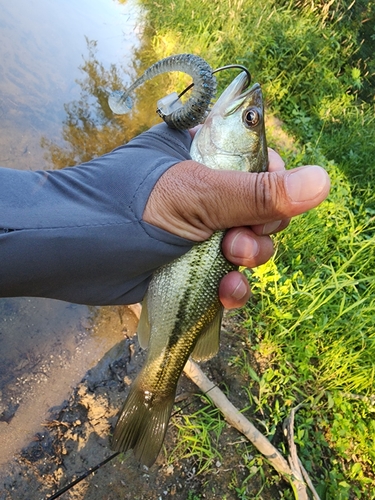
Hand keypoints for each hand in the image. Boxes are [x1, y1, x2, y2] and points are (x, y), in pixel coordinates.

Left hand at [143, 149, 329, 308]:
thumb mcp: (194, 196)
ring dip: (248, 261)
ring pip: (246, 245)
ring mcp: (196, 228)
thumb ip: (256, 193)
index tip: (270, 206)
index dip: (274, 186)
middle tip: (238, 243)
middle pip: (259, 208)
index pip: (259, 163)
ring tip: (231, 267)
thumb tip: (322, 181)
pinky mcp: (188, 263)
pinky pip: (226, 275)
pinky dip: (231, 286)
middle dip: (259, 230)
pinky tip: (227, 294)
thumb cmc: (125, 209)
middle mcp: (203, 189)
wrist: (66, 254)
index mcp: (203, 155)